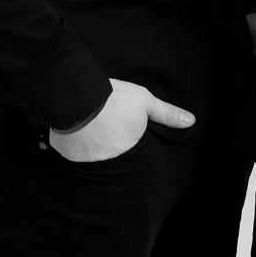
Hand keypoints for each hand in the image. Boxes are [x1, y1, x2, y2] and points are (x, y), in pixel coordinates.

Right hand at [47, 78, 193, 162]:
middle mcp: (107, 160)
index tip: (121, 134)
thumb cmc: (115, 99)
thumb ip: (167, 114)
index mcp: (128, 150)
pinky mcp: (64, 151)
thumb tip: (191, 122)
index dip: (126, 143)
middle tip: (105, 130)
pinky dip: (71, 143)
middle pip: (109, 156)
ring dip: (89, 146)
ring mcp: (84, 158)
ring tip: (89, 129)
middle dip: (108, 146)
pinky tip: (72, 131)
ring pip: (88, 155)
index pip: (130, 155)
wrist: (80, 96)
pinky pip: (69, 151)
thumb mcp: (145, 101)